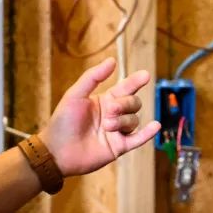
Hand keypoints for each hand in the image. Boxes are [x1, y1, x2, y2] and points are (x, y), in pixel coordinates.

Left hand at [38, 58, 160, 176]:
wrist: (57, 151)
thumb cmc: (63, 122)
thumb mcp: (75, 95)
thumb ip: (93, 77)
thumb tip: (112, 61)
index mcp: (104, 100)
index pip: (125, 88)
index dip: (135, 81)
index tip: (145, 75)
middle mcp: (113, 115)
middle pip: (133, 103)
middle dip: (125, 105)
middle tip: (110, 111)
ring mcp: (117, 131)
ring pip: (134, 120)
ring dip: (123, 121)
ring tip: (107, 127)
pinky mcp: (118, 147)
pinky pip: (137, 140)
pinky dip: (147, 133)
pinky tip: (155, 126)